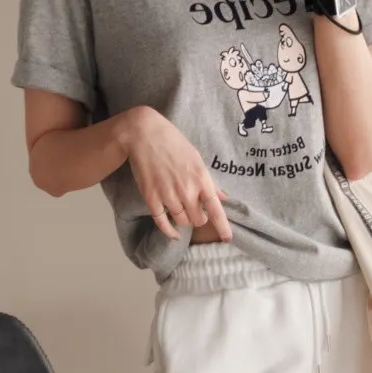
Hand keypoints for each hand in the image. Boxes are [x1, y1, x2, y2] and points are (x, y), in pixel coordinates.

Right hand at [118, 107, 231, 241]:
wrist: (144, 134)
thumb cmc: (173, 144)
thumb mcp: (197, 160)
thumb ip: (209, 182)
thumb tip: (223, 198)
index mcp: (201, 179)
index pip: (215, 210)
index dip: (223, 227)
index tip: (227, 239)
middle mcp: (186, 190)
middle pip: (197, 219)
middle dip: (198, 218)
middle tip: (195, 211)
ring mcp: (168, 195)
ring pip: (181, 221)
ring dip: (184, 220)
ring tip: (182, 210)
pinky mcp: (151, 197)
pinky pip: (162, 222)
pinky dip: (169, 231)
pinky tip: (174, 234)